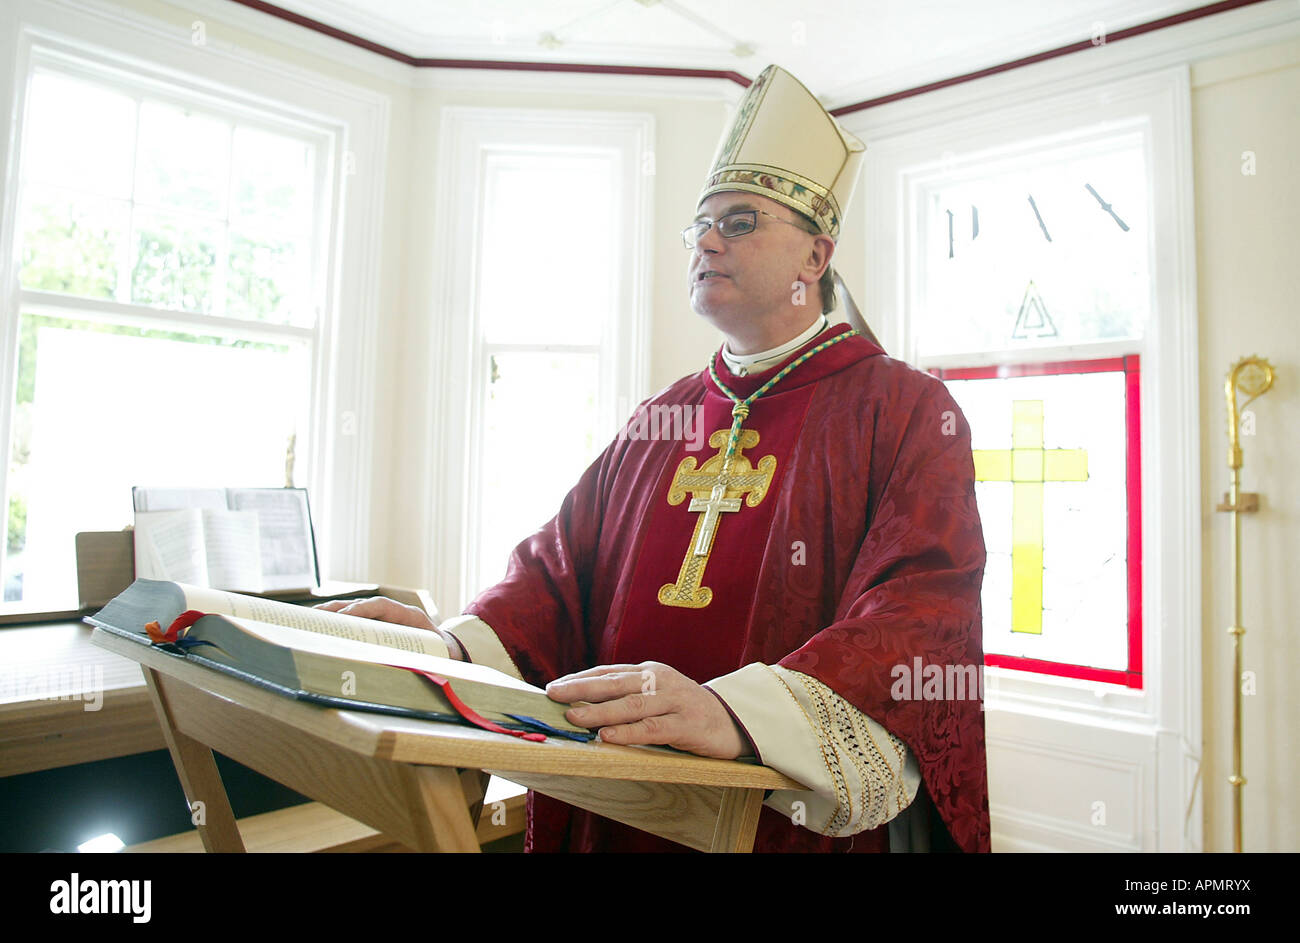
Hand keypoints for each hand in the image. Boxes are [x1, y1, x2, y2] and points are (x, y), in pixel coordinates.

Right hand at [314, 597, 464, 659]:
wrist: (447, 649)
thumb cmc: (441, 655)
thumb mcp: (434, 658)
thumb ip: (424, 664)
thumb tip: (411, 675)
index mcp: (409, 615)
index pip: (381, 606)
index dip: (362, 609)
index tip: (345, 617)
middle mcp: (394, 613)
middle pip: (361, 605)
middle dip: (338, 610)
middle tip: (314, 617)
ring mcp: (383, 618)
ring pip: (354, 611)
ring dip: (332, 615)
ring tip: (308, 621)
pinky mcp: (376, 626)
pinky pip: (354, 621)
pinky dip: (336, 623)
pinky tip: (318, 628)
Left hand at [545, 661, 748, 759]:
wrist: (735, 722)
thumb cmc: (686, 711)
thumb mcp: (658, 697)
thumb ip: (629, 697)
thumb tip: (583, 706)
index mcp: (651, 671)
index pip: (609, 672)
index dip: (580, 678)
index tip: (554, 686)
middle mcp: (661, 681)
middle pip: (616, 683)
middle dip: (581, 688)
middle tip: (553, 694)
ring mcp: (675, 702)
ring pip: (631, 705)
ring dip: (599, 711)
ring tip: (573, 717)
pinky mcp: (687, 725)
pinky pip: (652, 729)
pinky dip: (628, 733)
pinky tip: (607, 737)